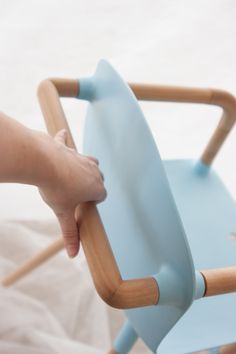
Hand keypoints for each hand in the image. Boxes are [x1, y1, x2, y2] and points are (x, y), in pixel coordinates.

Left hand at [39, 130, 105, 257]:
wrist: (43, 163)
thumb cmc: (55, 188)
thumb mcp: (63, 213)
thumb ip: (70, 232)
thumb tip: (73, 254)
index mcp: (97, 187)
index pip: (101, 196)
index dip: (91, 201)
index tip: (81, 205)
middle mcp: (94, 171)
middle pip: (98, 179)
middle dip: (89, 186)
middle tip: (74, 194)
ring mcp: (82, 157)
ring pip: (89, 162)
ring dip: (84, 168)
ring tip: (70, 175)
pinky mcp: (68, 147)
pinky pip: (67, 142)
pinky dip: (64, 141)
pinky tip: (62, 136)